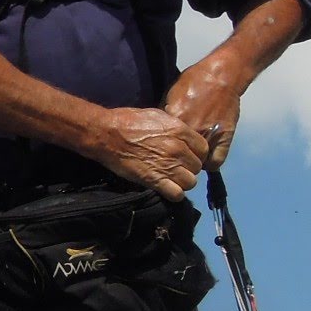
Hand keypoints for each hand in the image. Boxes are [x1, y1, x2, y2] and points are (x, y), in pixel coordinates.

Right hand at [92, 107, 209, 200]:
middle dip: (188, 168)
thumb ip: (175, 128)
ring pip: (190, 182)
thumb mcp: (157, 116)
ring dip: (182, 182)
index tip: (187, 155)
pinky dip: (174, 194)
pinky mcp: (155, 181)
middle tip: (176, 167)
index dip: (196, 154)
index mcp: (180, 131)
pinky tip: (166, 188)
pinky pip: (177, 194)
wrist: (107, 134)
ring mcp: (168, 166)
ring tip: (171, 179)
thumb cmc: (129, 121)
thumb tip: (183, 136)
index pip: (204, 149)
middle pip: (197, 167)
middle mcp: (178, 149)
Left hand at [163, 59, 242, 167]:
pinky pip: (215, 161)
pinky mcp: (225, 137)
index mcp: (176, 118)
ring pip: (196, 162)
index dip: (162, 150)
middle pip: (179, 157)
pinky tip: (205, 158)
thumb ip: (164, 114)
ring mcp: (210, 134)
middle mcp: (193, 129)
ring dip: (193, 162)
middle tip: (176, 158)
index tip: (162, 152)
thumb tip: (156, 130)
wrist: (221, 75)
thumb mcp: (170, 94)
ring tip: (190, 158)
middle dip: (176, 159)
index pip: (162, 145)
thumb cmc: (194, 81)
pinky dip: (210, 163)